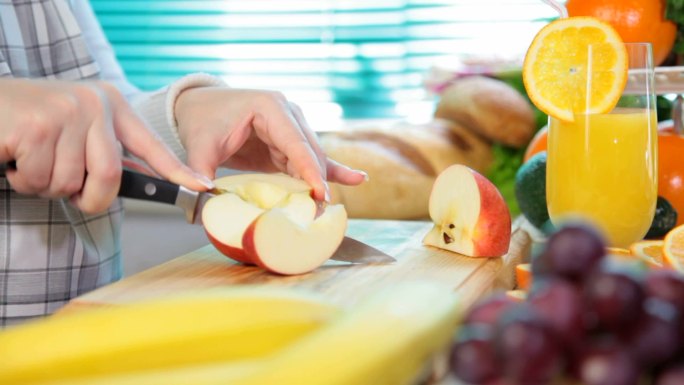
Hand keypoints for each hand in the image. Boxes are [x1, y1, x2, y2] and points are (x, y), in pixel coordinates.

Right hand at [0, 79, 211, 212]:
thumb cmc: (32, 124)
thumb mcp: (77, 130)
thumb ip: (104, 152)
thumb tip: (136, 185)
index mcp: (111, 105)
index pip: (151, 145)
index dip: (178, 171)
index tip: (203, 187)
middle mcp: (95, 104)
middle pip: (110, 176)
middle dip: (87, 196)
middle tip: (63, 184)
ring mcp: (67, 112)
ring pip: (71, 182)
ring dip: (46, 184)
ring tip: (33, 158)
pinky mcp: (37, 126)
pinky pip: (39, 179)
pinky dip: (23, 180)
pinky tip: (14, 155)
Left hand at [174, 87, 366, 200]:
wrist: (199, 106)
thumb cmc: (201, 121)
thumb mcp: (198, 146)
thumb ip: (199, 170)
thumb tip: (204, 192)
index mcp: (269, 106)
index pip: (295, 143)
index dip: (308, 170)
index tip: (319, 194)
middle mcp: (287, 112)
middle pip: (309, 151)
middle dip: (317, 180)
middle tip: (320, 209)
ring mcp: (292, 124)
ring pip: (312, 157)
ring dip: (320, 181)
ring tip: (327, 205)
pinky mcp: (289, 140)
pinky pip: (312, 156)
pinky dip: (332, 169)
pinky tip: (357, 178)